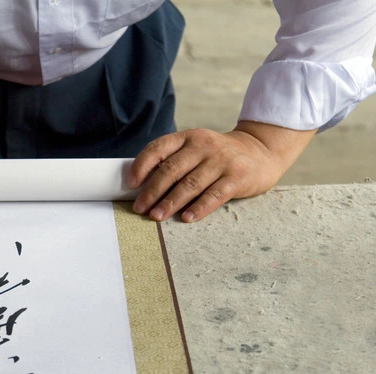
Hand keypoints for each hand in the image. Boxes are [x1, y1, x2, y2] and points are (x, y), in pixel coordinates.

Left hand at [126, 121, 315, 221]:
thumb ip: (174, 161)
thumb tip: (141, 187)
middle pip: (171, 170)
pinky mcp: (237, 177)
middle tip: (140, 208)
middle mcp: (203, 146)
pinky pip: (214, 195)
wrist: (261, 151)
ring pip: (190, 184)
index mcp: (188, 137)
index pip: (158, 148)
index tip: (130, 184)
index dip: (141, 166)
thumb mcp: (196, 149)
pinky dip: (199, 208)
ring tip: (156, 216)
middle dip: (152, 191)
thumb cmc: (218, 156)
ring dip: (170, 202)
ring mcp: (221, 161)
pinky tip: (186, 218)